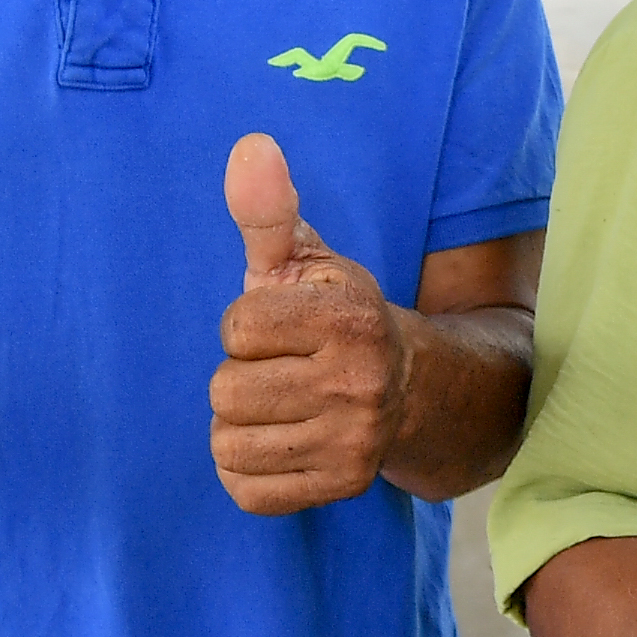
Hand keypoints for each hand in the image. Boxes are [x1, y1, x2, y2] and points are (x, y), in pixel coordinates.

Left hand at [211, 133, 410, 513]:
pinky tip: (285, 441)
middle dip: (243, 376)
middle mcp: (361, 382)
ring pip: (229, 443)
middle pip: (226, 391)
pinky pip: (245, 490)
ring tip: (282, 405)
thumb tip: (249, 145)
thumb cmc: (334, 317)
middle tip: (284, 369)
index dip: (247, 325)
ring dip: (242, 425)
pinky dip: (250, 469)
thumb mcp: (304, 259)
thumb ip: (267, 210)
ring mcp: (355, 441)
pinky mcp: (342, 486)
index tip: (284, 326)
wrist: (411, 388)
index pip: (236, 329)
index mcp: (351, 317)